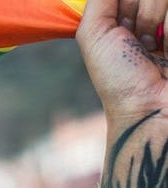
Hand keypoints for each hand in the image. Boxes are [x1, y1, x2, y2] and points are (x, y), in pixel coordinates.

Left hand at [79, 0, 167, 122]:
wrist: (151, 109)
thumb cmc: (119, 77)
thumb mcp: (95, 34)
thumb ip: (99, 1)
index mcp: (131, 13)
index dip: (128, 3)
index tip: (124, 23)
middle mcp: (157, 16)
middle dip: (144, 13)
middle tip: (140, 39)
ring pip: (164, 0)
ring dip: (155, 22)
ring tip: (155, 48)